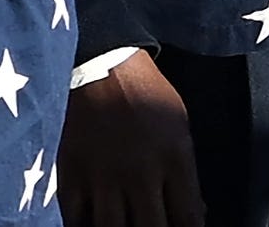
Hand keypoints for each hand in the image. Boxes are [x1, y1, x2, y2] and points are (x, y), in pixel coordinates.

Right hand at [58, 51, 204, 226]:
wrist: (98, 59)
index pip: (189, 220)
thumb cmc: (143, 89)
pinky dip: (83, 225)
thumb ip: (186, 172)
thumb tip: (196, 212)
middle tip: (148, 225)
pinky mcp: (72, 171)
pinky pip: (75, 217)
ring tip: (122, 225)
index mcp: (174, 160)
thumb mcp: (180, 125)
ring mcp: (104, 176)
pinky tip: (91, 223)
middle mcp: (141, 174)